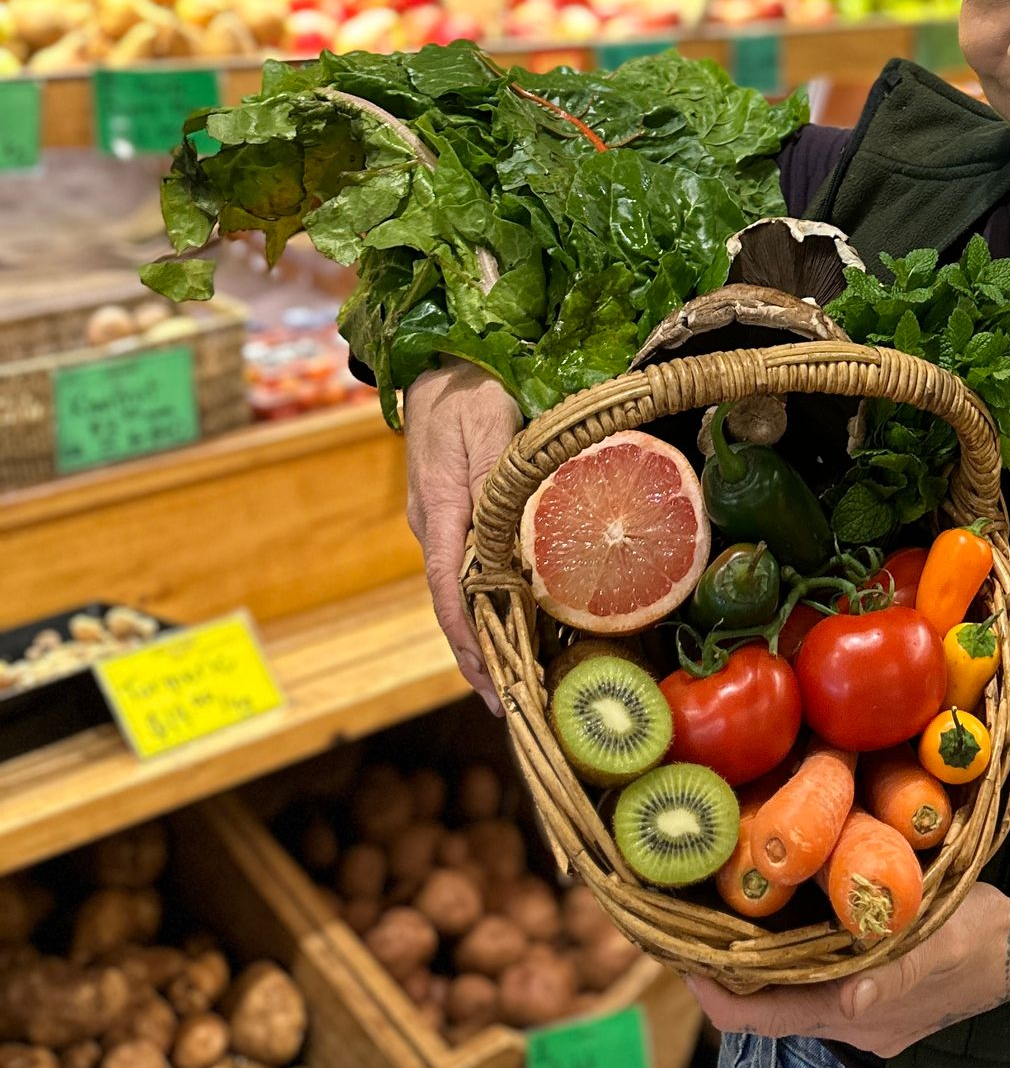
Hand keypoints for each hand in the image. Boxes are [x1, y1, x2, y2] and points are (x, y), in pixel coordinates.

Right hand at [404, 361, 521, 712]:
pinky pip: (467, 567)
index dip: (467, 639)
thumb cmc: (470, 389)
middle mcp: (434, 524)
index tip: (488, 680)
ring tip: (517, 681)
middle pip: (452, 603)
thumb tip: (506, 532)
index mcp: (441, 508)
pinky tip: (514, 623)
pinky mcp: (452, 515)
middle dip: (477, 655)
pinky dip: (487, 602)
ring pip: (459, 589)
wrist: (440, 362)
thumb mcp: (491, 423)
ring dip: (484, 634)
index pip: (447, 589)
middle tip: (511, 705)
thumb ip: (500, 475)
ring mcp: (439, 522)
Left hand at [687, 885, 1009, 1058]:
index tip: (679, 949)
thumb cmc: (979, 929)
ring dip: (765, 967)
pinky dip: (800, 966)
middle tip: (698, 917)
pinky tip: (799, 922)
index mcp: (853, 1010)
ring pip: (793, 1001)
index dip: (710, 989)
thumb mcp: (933, 929)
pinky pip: (823, 994)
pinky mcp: (882, 1014)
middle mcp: (851, 1027)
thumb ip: (889, 962)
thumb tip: (850, 987)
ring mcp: (868, 1026)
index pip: (754, 1018)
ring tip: (738, 911)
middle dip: (729, 970)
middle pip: (765, 1010)